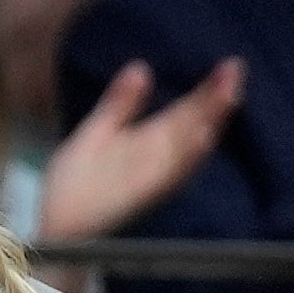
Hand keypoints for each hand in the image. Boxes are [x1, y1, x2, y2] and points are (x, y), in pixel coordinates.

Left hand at [36, 55, 247, 247]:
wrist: (56, 228)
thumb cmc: (78, 185)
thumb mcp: (98, 134)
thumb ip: (120, 103)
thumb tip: (141, 66)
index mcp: (148, 142)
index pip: (185, 112)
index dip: (208, 90)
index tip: (232, 64)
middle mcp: (156, 160)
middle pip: (192, 124)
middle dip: (216, 100)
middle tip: (237, 70)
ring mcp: (150, 178)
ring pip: (187, 147)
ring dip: (208, 122)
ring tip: (228, 95)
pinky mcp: (137, 196)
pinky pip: (166, 176)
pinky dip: (184, 158)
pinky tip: (201, 139)